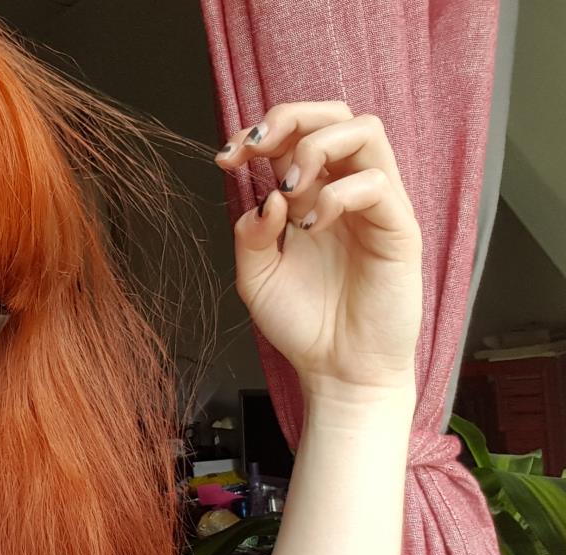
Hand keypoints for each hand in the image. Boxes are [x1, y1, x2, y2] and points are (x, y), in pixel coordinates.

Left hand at [215, 101, 422, 403]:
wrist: (338, 371)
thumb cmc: (303, 324)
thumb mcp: (255, 279)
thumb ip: (249, 236)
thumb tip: (264, 198)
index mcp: (308, 196)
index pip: (293, 135)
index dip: (258, 132)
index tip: (226, 157)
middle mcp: (343, 190)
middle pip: (334, 114)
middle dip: (290, 117)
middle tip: (257, 147)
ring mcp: (374, 206)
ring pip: (365, 131)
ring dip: (316, 146)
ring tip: (289, 191)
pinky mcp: (398, 228)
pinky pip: (376, 183)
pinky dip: (337, 194)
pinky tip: (312, 228)